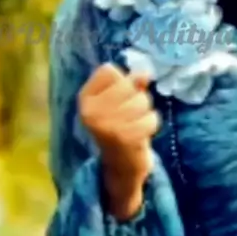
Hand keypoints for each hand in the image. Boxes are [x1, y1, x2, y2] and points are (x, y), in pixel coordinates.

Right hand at [78, 63, 159, 214]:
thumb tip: (145, 72)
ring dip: (146, 111)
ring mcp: (105, 125)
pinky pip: (150, 117)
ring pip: (141, 100)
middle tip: (132, 113)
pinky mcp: (123, 138)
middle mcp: (90, 111)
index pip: (109, 71)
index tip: (119, 98)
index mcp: (85, 99)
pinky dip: (151, 123)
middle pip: (127, 85)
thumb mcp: (121, 100)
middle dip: (138, 96)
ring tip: (136, 123)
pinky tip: (143, 132)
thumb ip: (131, 83)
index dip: (121, 81)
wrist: (121, 164)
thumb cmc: (121, 125)